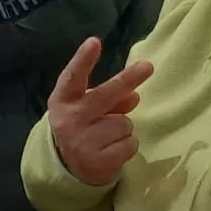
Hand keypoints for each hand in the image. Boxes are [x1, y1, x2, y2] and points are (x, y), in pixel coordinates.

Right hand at [46, 37, 153, 185]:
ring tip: (108, 136)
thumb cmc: (81, 127)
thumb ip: (108, 99)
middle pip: (104, 95)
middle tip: (148, 66)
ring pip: (124, 123)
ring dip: (123, 128)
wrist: (68, 167)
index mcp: (63, 100)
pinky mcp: (98, 160)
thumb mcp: (86, 108)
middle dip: (127, 80)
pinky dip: (127, 145)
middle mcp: (70, 119)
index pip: (73, 77)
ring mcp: (83, 141)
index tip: (94, 42)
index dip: (83, 60)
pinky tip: (113, 149)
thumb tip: (134, 96)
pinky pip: (130, 143)